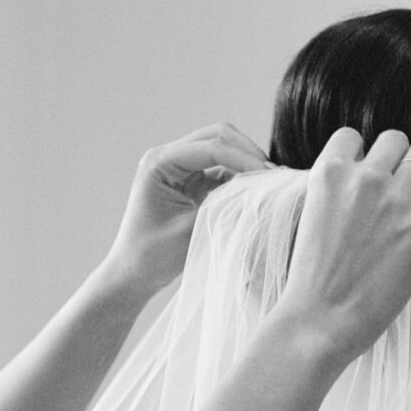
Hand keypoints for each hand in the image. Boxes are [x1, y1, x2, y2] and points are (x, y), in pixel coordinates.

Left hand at [103, 122, 269, 297]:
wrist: (134, 274)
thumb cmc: (153, 256)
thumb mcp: (190, 231)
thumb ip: (222, 208)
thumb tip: (259, 195)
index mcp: (160, 162)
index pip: (211, 147)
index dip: (244, 158)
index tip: (272, 178)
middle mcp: (168, 158)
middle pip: (217, 137)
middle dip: (248, 152)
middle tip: (276, 176)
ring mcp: (180, 168)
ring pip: (222, 149)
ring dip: (247, 162)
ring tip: (271, 183)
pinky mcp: (191, 182)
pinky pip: (222, 169)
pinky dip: (241, 176)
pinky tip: (258, 191)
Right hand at [280, 127, 410, 364]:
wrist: (320, 320)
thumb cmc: (312, 281)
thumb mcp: (311, 219)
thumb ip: (334, 194)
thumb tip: (356, 186)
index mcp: (329, 173)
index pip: (353, 137)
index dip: (362, 155)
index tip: (366, 176)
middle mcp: (365, 178)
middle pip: (395, 139)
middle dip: (398, 158)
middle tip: (398, 186)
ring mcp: (396, 200)